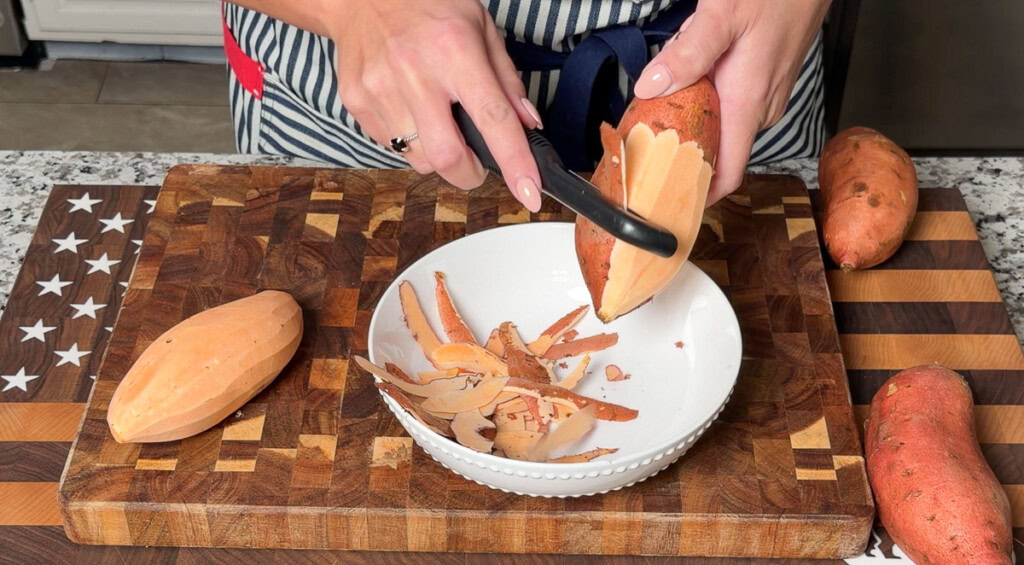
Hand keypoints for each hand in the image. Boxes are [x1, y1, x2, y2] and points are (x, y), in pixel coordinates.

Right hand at [324, 0, 544, 210]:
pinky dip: (410, 141)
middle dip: (470, 173)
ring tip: (437, 120)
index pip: (493, 118)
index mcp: (454, 49)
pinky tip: (410, 109)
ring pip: (419, 160)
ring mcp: (380, 89)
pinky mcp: (357, 102)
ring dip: (438, 155)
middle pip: (447, 157)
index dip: (515, 161)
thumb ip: (506, 79)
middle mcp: (415, 72)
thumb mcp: (479, 26)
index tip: (529, 193)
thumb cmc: (427, 6)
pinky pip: (393, 147)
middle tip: (477, 161)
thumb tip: (528, 126)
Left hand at [634, 0, 829, 205]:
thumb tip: (650, 88)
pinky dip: (710, 101)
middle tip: (647, 144)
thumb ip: (687, 54)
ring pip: (725, 126)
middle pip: (720, 152)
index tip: (673, 204)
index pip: (730, 173)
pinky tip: (693, 79)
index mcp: (749, 102)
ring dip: (695, 121)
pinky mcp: (769, 82)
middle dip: (684, 151)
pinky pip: (733, 106)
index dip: (702, 195)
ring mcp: (768, 96)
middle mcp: (762, 107)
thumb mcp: (721, 15)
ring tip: (665, 106)